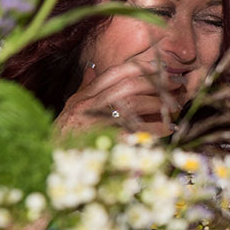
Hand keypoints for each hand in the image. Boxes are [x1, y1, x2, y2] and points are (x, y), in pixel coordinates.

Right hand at [55, 54, 185, 135]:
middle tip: (178, 84)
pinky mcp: (105, 142)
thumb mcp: (72, 109)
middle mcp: (89, 106)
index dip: (141, 67)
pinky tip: (168, 129)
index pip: (115, 72)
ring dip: (159, 104)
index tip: (163, 67)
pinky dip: (155, 129)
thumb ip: (85, 89)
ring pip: (133, 104)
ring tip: (175, 108)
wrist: (52, 162)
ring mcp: (96, 124)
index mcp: (85, 96)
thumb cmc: (65, 137)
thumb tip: (91, 69)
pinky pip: (136, 131)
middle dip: (157, 83)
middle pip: (129, 85)